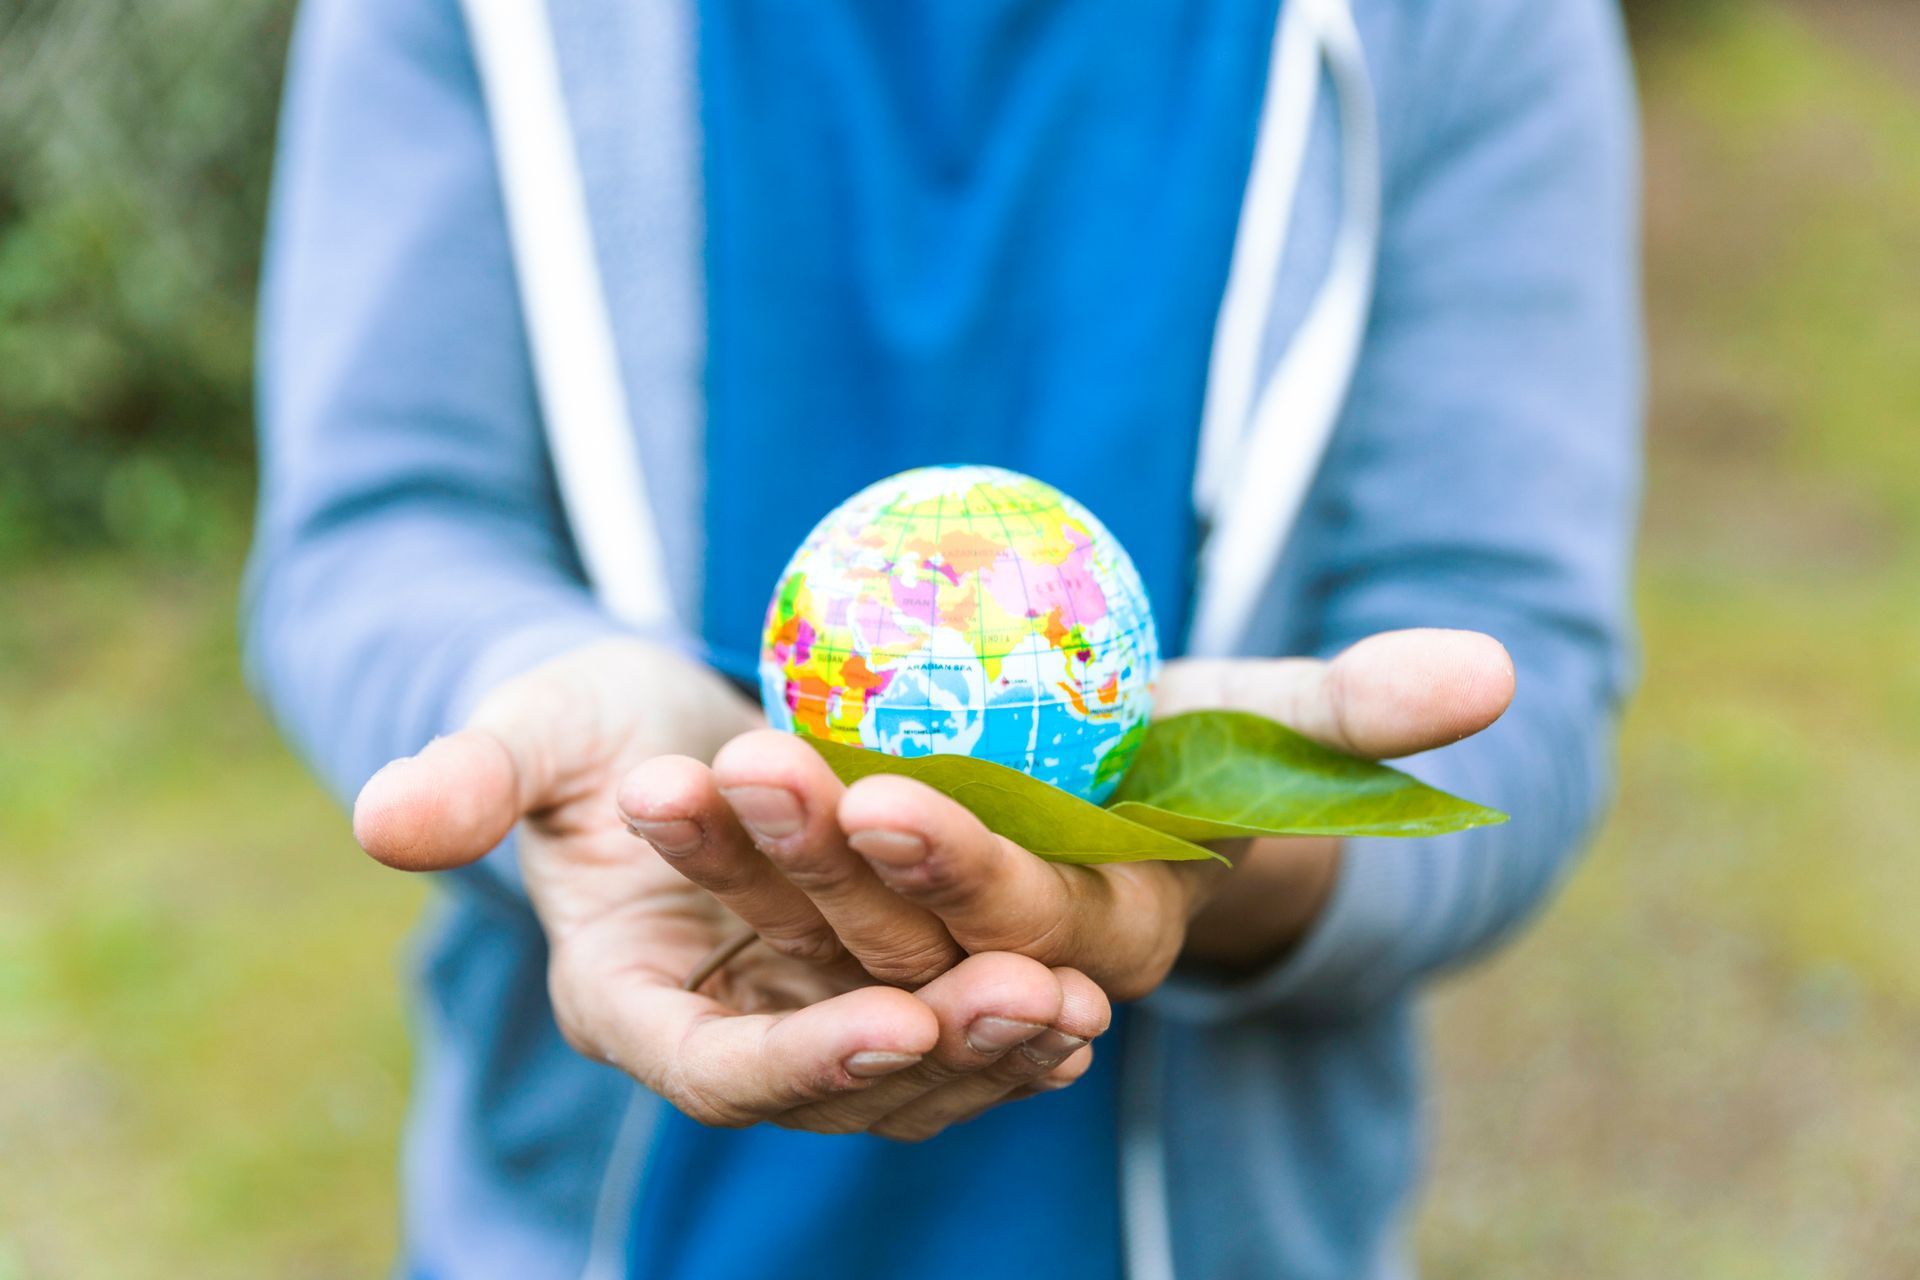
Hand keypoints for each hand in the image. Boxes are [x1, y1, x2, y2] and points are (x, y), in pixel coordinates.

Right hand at [353, 638, 1108, 1138]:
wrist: (658, 722)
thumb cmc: (589, 722)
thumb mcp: (532, 730)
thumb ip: (471, 779)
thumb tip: (383, 820)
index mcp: (630, 1001)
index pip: (716, 1068)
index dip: (799, 1060)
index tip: (891, 1024)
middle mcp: (725, 1032)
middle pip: (837, 1080)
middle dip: (935, 1049)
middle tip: (1031, 1001)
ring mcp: (802, 1016)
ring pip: (907, 1068)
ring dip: (994, 1044)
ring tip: (1079, 1006)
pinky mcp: (863, 982)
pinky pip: (943, 1021)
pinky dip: (1010, 1019)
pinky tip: (1087, 996)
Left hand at [622, 629, 1514, 1000]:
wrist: (1071, 784)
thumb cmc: (1177, 753)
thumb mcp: (1254, 723)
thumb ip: (1359, 712)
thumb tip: (1504, 673)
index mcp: (1105, 946)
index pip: (1035, 927)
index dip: (971, 874)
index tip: (892, 797)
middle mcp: (999, 983)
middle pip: (908, 940)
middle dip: (837, 869)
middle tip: (761, 776)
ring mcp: (907, 972)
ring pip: (816, 933)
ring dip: (748, 867)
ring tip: (676, 788)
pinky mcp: (832, 952)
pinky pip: (763, 916)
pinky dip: (716, 860)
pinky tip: (646, 801)